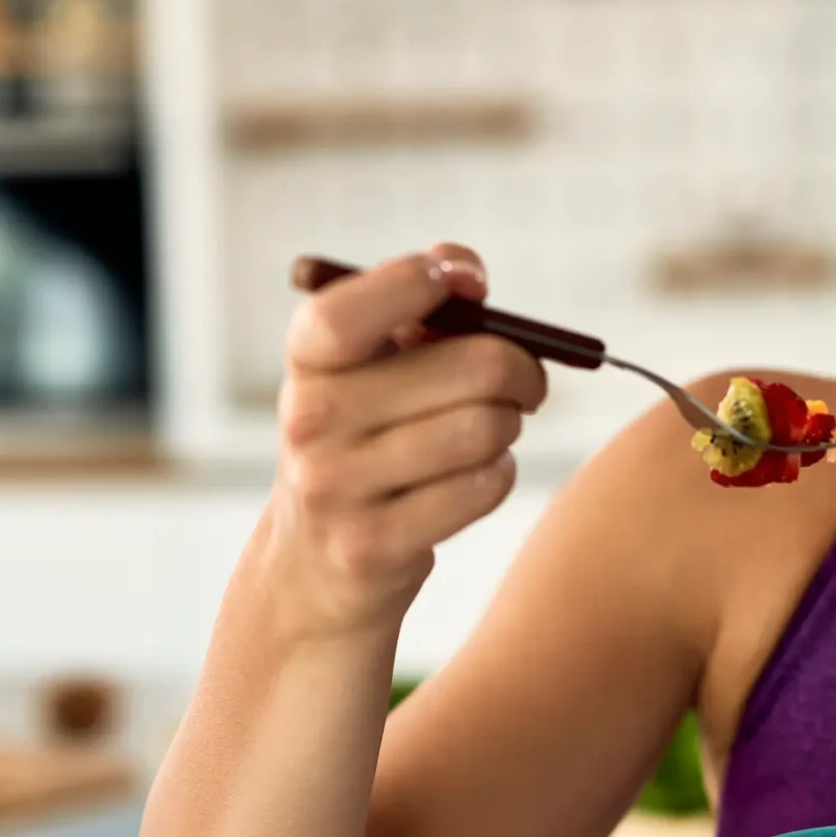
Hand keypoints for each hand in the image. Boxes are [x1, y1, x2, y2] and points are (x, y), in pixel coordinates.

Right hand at [268, 244, 547, 637]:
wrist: (314, 563)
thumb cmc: (365, 438)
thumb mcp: (369, 366)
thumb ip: (415, 302)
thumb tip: (466, 273)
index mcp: (308, 360)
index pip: (349, 311)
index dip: (421, 281)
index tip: (469, 283)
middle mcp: (311, 419)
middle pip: (476, 367)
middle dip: (523, 369)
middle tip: (527, 381)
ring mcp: (338, 487)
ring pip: (489, 428)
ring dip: (508, 427)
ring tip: (490, 432)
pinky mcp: (375, 546)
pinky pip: (485, 486)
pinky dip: (498, 475)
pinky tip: (474, 476)